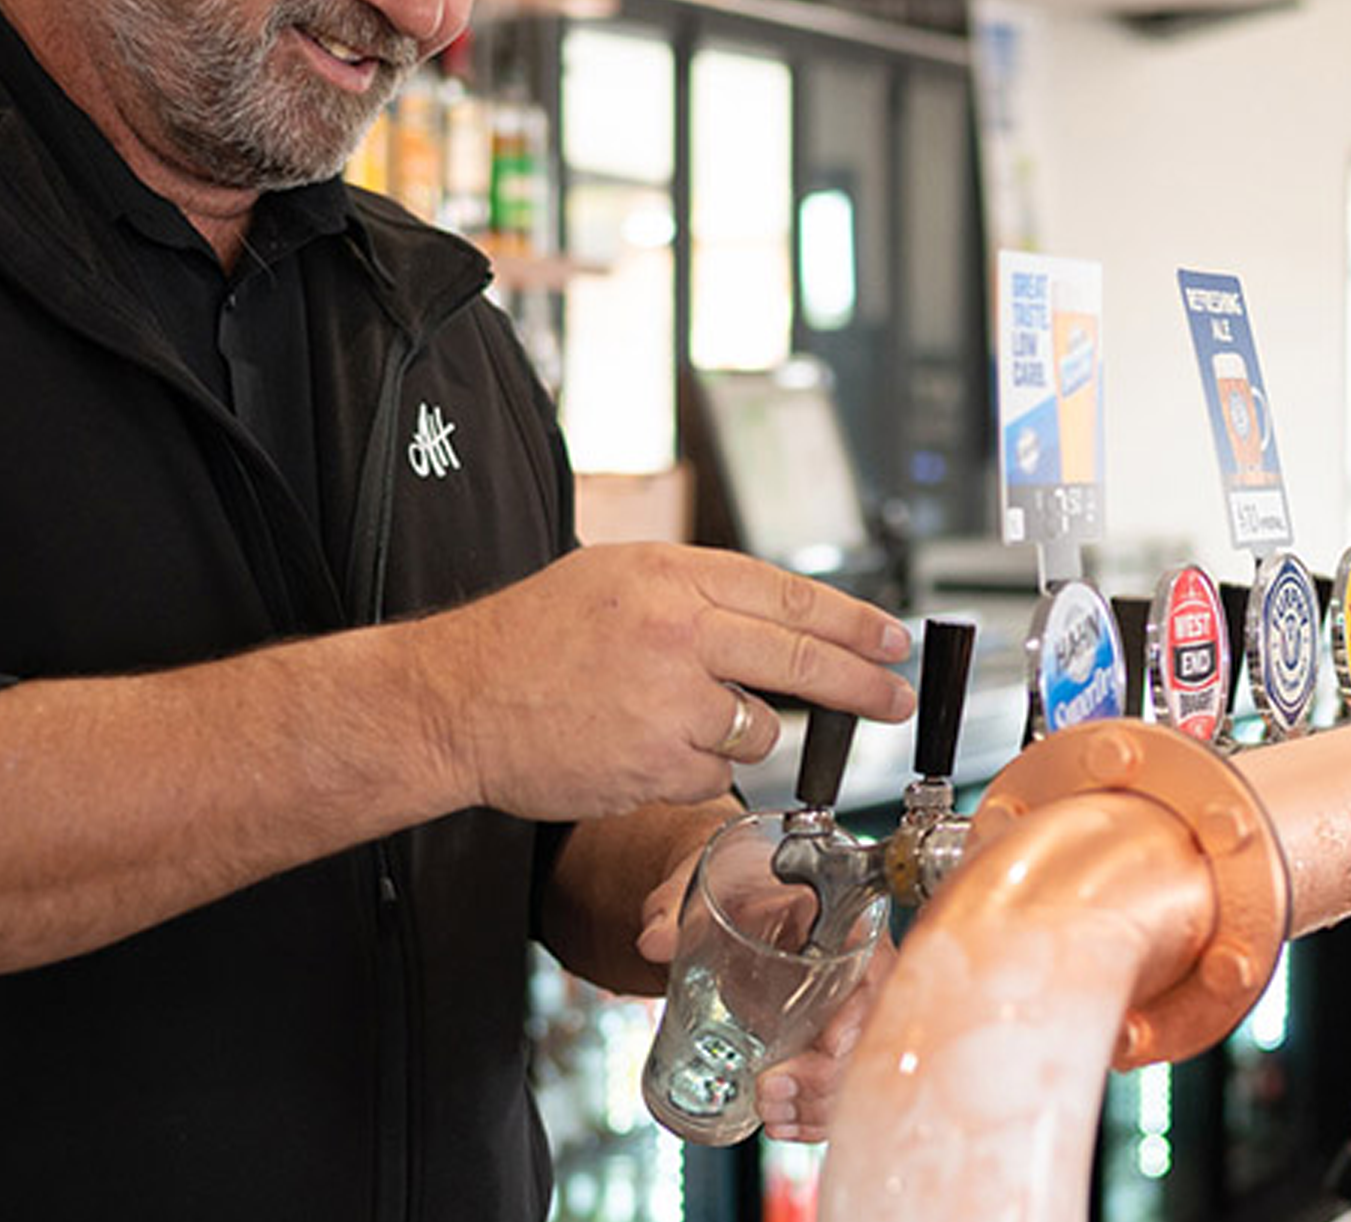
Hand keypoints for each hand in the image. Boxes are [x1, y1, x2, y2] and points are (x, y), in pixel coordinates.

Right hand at [409, 544, 913, 821]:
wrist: (454, 700)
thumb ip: (692, 593)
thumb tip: (774, 619)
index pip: (789, 596)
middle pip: (800, 660)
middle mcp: (678, 631)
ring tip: (670, 721)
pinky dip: (691, 771)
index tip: (891, 639)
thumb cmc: (526, 640)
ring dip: (739, 733)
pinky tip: (639, 750)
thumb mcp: (612, 578)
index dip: (852, 622)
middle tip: (896, 698)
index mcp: (670, 574)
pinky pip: (713, 776)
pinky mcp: (658, 763)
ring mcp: (670, 701)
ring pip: (758, 728)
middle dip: (862, 684)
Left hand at [634, 845, 891, 1144]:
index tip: (817, 1052)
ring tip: (767, 1111)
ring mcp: (849, 1011)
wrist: (737, 887)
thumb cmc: (736, 879)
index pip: (876, 981)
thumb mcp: (707, 882)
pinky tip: (782, 1124)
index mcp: (848, 924)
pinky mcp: (830, 1040)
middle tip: (767, 1092)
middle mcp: (860, 972)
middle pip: (868, 1040)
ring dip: (816, 1108)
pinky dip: (815, 1116)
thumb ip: (674, 907)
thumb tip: (653, 940)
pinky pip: (840, 1087)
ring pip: (856, 1073)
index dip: (852, 1026)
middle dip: (822, 1082)